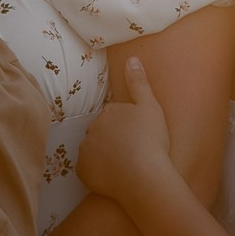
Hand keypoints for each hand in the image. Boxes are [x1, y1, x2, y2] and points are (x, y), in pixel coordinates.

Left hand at [77, 57, 172, 200]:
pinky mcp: (83, 171)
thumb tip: (131, 58)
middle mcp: (92, 128)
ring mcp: (85, 150)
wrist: (144, 177)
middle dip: (113, 139)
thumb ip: (139, 82)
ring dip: (104, 155)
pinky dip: (98, 172)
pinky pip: (89, 169)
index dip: (127, 127)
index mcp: (108, 112)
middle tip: (133, 151)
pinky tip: (114, 176)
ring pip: (94, 150)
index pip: (114, 117)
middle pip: (101, 132)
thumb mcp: (151, 107)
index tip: (138, 137)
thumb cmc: (151, 141)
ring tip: (125, 166)